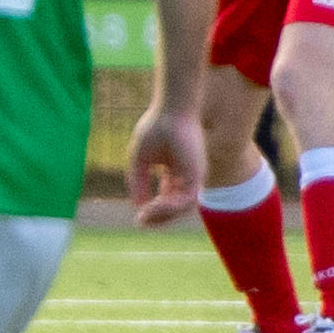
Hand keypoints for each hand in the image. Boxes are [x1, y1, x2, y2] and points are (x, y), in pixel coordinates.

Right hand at [124, 100, 204, 225]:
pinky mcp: (197, 174)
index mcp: (176, 171)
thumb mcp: (140, 159)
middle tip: (141, 222)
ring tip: (144, 216)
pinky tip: (153, 205)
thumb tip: (136, 206)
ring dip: (162, 215)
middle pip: (176, 206)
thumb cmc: (155, 127)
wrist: (171, 110)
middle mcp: (187, 176)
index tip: (139, 217)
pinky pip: (186, 199)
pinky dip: (169, 206)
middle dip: (158, 217)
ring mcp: (194, 176)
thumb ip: (137, 181)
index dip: (154, 210)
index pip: (168, 198)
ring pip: (182, 207)